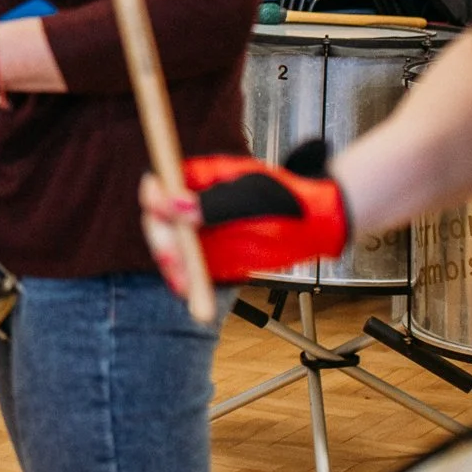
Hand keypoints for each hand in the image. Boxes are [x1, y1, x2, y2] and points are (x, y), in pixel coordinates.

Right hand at [141, 151, 350, 289]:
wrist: (317, 224)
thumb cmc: (289, 201)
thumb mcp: (254, 197)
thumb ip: (215, 204)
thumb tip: (175, 206)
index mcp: (199, 179)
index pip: (161, 183)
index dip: (154, 196)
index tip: (159, 210)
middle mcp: (193, 206)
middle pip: (160, 221)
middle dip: (162, 240)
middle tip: (172, 256)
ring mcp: (201, 234)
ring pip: (172, 249)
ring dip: (173, 266)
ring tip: (183, 282)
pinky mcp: (211, 259)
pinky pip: (190, 271)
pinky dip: (188, 283)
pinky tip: (191, 292)